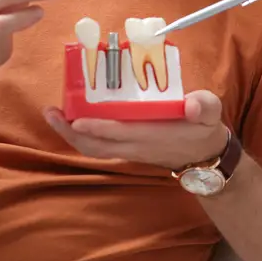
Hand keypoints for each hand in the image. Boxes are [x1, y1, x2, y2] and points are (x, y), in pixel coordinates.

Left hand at [43, 91, 228, 170]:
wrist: (205, 156)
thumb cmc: (204, 128)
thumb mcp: (211, 113)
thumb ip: (204, 106)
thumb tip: (192, 104)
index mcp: (153, 135)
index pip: (120, 133)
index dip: (97, 127)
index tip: (76, 118)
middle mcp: (136, 146)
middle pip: (96, 145)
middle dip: (70, 132)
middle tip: (50, 112)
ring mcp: (129, 150)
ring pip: (94, 148)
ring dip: (71, 135)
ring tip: (53, 115)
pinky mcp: (127, 149)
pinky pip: (98, 147)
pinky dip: (82, 136)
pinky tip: (72, 119)